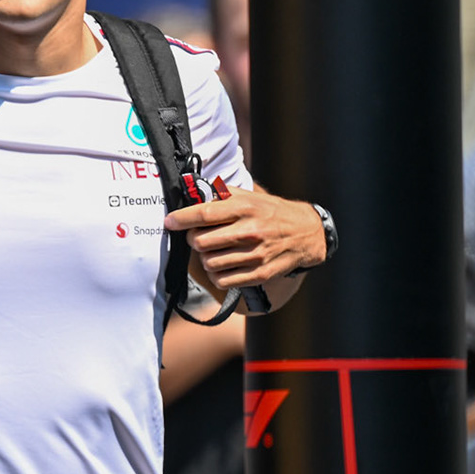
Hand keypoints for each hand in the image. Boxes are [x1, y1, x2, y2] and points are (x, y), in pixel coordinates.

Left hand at [163, 186, 326, 288]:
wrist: (305, 233)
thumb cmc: (270, 212)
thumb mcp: (249, 196)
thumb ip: (220, 194)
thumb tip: (191, 193)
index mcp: (244, 208)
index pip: (203, 214)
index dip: (181, 219)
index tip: (169, 221)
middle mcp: (249, 231)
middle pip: (202, 242)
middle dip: (193, 240)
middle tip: (197, 237)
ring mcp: (255, 254)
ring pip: (210, 262)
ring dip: (205, 258)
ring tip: (212, 251)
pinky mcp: (259, 274)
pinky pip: (223, 280)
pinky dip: (216, 274)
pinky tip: (222, 265)